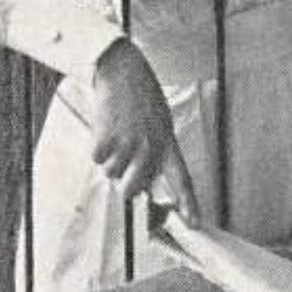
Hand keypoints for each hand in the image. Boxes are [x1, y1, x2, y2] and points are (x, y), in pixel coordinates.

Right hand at [91, 39, 199, 226]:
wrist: (123, 69)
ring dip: (109, 158)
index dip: (189, 202)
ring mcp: (128, 145)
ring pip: (111, 173)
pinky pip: (96, 159)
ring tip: (116, 131)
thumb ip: (155, 148)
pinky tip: (106, 126)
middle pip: (132, 188)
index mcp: (167, 141)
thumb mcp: (158, 119)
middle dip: (123, 181)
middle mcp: (150, 147)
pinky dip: (96, 146)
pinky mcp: (107, 140)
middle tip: (122, 158)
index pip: (182, 178)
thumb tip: (141, 179)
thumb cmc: (140, 93)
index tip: (194, 222)